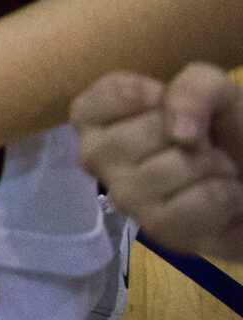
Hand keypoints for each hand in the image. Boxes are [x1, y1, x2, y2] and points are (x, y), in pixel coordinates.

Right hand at [75, 66, 242, 256]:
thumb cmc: (215, 129)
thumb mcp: (209, 88)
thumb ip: (192, 89)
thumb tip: (180, 133)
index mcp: (92, 118)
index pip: (119, 91)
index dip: (162, 95)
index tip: (169, 108)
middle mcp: (94, 157)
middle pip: (153, 129)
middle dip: (194, 133)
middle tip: (197, 144)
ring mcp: (124, 198)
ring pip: (182, 165)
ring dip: (215, 165)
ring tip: (211, 171)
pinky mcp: (159, 231)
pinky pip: (207, 198)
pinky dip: (228, 193)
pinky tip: (218, 198)